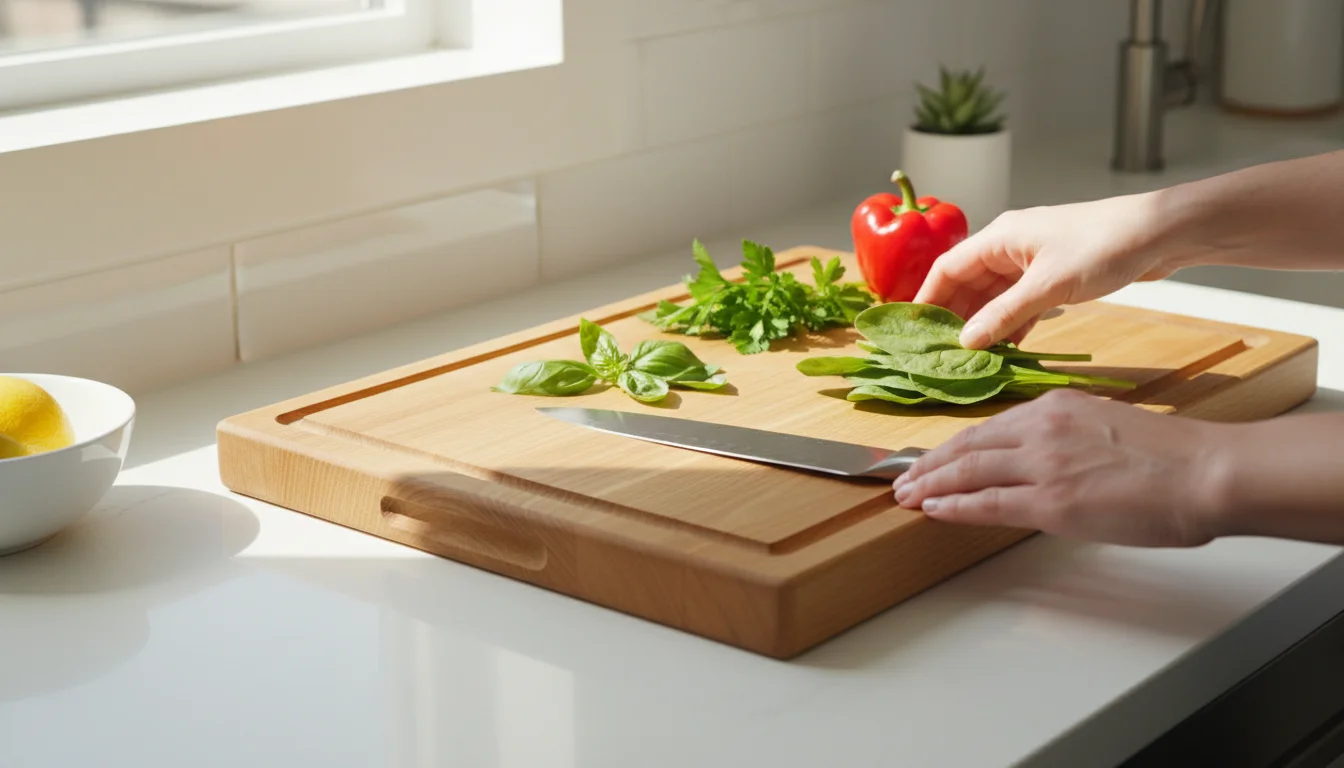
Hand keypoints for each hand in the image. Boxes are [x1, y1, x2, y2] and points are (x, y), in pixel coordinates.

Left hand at [890, 389, 1224, 546]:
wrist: (1205, 472)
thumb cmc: (1171, 458)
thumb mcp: (1103, 428)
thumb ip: (1064, 439)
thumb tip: (1039, 463)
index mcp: (1055, 407)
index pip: (988, 428)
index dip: (953, 447)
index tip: (932, 458)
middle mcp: (1041, 429)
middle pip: (967, 447)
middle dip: (928, 464)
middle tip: (903, 478)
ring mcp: (1043, 464)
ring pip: (967, 471)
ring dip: (930, 484)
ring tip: (905, 496)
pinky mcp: (1051, 501)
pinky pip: (986, 502)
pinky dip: (953, 506)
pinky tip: (933, 510)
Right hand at [914, 193, 1179, 349]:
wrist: (1160, 232)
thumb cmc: (1103, 245)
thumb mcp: (1048, 286)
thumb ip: (1004, 315)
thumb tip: (966, 342)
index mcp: (999, 237)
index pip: (946, 269)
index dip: (926, 300)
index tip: (914, 332)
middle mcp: (1009, 247)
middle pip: (967, 284)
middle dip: (954, 317)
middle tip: (941, 353)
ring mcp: (1032, 261)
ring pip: (994, 296)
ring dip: (984, 324)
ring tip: (971, 356)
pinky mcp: (1054, 275)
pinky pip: (1020, 302)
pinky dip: (1011, 323)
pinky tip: (1009, 347)